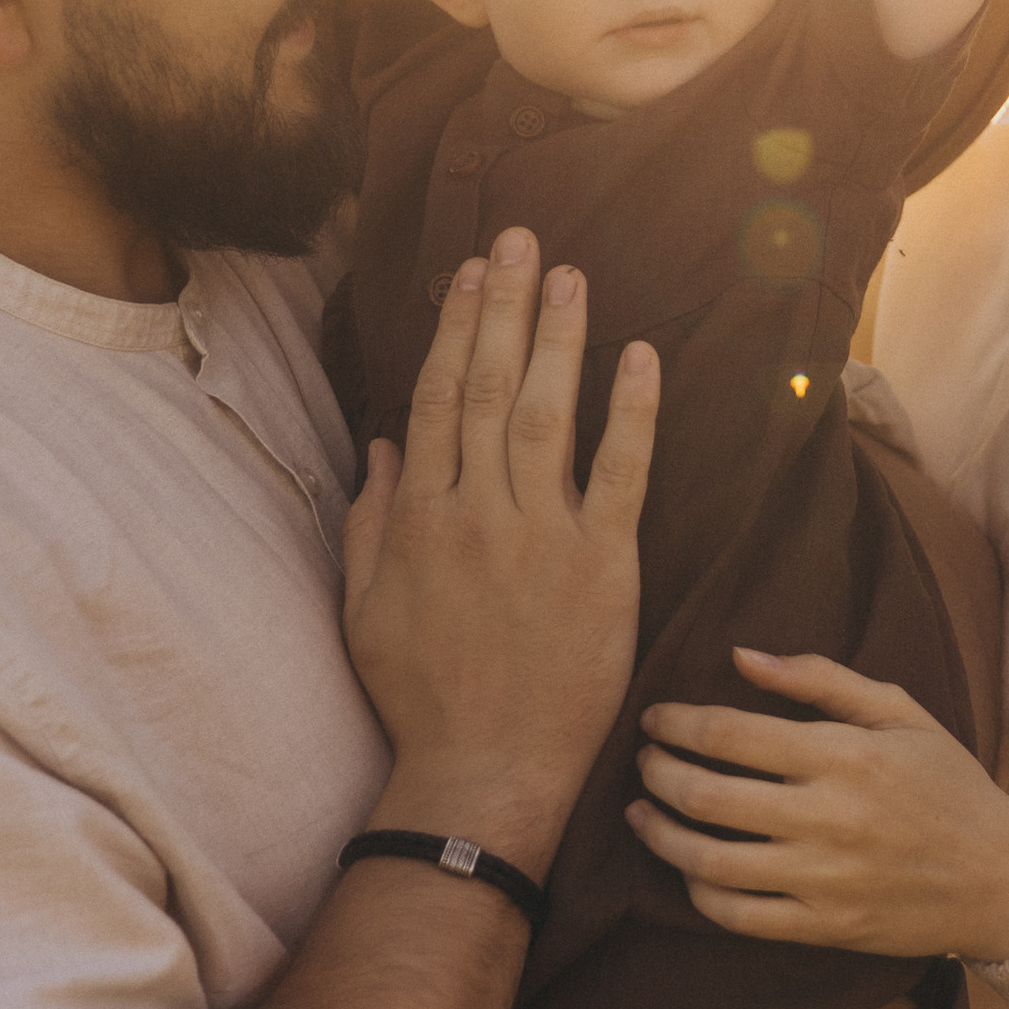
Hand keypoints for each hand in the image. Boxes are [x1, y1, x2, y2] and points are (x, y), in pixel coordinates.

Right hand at [344, 232, 655, 869]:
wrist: (485, 771)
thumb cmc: (422, 697)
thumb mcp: (366, 608)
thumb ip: (372, 520)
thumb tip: (383, 442)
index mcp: (422, 517)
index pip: (438, 397)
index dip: (454, 326)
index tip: (468, 272)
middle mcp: (479, 512)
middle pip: (490, 386)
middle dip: (505, 305)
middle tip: (521, 238)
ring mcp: (543, 536)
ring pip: (549, 414)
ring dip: (559, 338)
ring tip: (570, 275)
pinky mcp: (604, 566)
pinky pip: (622, 474)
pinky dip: (633, 413)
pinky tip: (641, 357)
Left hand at [629, 648, 1008, 965]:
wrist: (1003, 880)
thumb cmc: (949, 786)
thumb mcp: (902, 714)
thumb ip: (820, 680)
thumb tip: (741, 657)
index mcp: (846, 756)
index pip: (730, 734)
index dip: (676, 724)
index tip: (655, 718)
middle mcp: (830, 819)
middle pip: (706, 795)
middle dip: (658, 772)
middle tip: (644, 760)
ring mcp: (824, 880)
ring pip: (708, 861)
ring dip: (659, 833)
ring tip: (642, 812)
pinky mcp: (824, 928)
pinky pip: (736, 916)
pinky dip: (697, 889)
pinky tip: (688, 865)